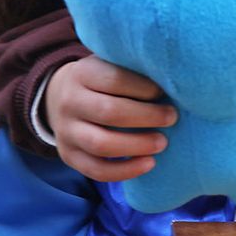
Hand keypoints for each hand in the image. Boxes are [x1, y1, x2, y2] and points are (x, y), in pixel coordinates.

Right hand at [44, 56, 175, 182]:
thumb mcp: (113, 64)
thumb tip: (176, 79)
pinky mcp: (68, 155)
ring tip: (162, 143)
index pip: (114, 80)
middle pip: (109, 112)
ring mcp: (66, 131)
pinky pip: (95, 170)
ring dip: (137, 145)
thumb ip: (136, 69)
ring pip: (101, 144)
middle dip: (147, 117)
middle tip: (172, 118)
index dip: (144, 88)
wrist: (60, 96)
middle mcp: (70, 101)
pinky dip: (124, 171)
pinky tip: (149, 164)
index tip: (164, 92)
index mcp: (83, 73)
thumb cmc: (103, 80)